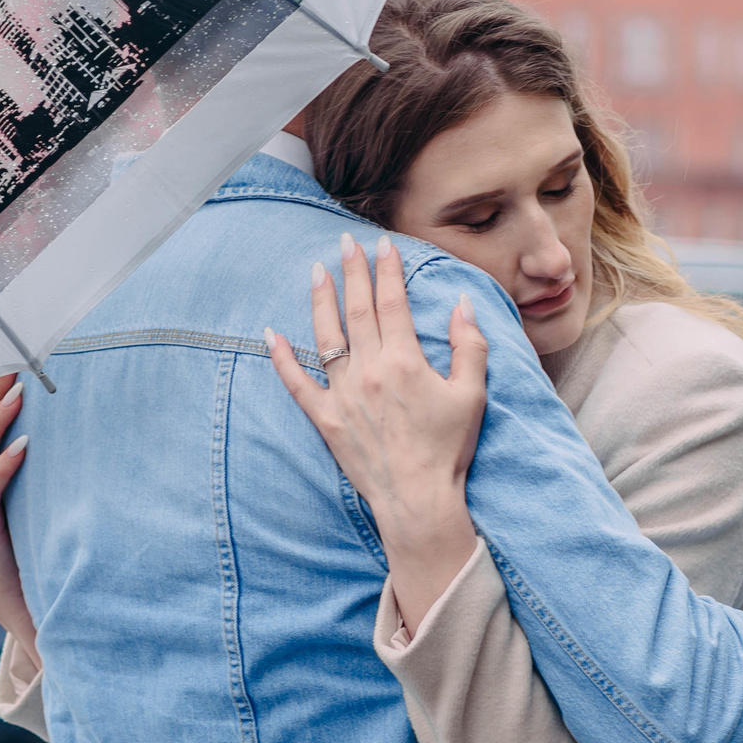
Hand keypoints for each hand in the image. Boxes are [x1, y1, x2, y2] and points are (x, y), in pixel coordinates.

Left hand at [268, 235, 488, 617]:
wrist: (418, 500)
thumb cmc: (448, 449)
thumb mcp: (472, 394)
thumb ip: (469, 345)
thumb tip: (462, 304)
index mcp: (405, 361)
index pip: (392, 303)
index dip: (387, 270)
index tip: (382, 245)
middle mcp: (369, 371)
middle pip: (357, 311)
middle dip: (352, 272)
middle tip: (345, 242)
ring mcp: (343, 394)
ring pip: (326, 337)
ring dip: (320, 301)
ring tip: (315, 272)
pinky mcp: (325, 418)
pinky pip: (297, 384)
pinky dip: (281, 358)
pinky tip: (270, 334)